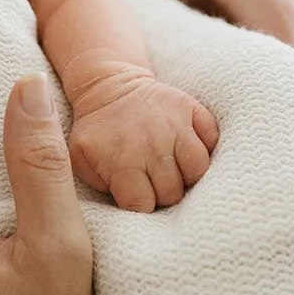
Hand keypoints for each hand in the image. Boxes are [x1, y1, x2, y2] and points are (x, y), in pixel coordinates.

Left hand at [68, 65, 218, 211]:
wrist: (110, 86)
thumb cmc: (97, 131)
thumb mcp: (81, 159)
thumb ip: (99, 186)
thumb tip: (124, 204)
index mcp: (122, 162)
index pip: (143, 205)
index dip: (142, 208)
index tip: (140, 199)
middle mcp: (152, 145)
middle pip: (173, 192)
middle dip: (164, 193)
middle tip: (155, 182)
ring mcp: (175, 125)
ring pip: (198, 169)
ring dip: (188, 175)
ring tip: (175, 170)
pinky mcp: (191, 109)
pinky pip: (212, 139)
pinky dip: (206, 147)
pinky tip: (188, 150)